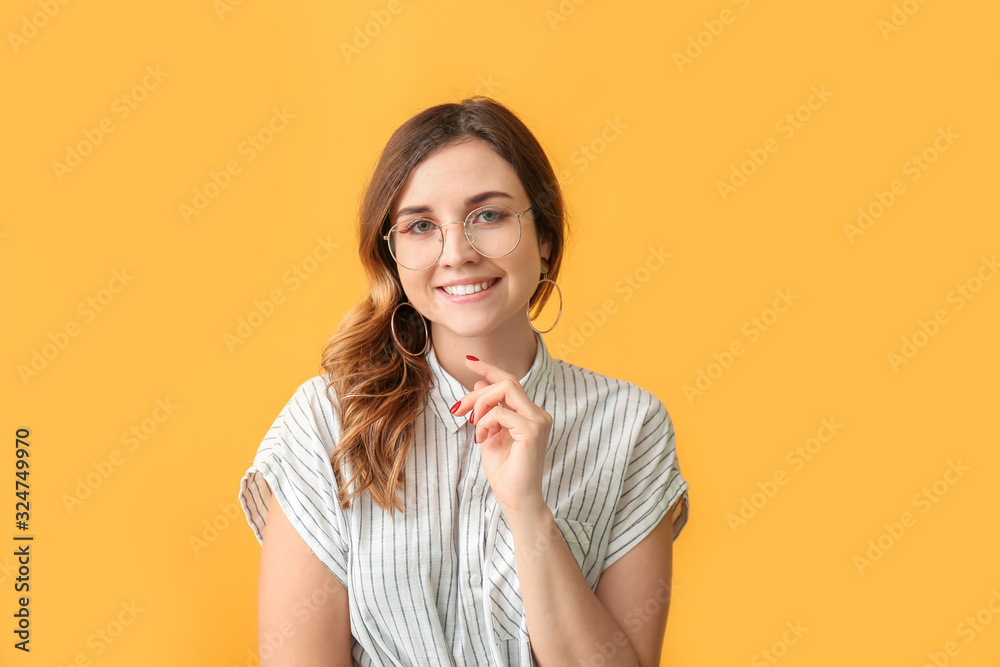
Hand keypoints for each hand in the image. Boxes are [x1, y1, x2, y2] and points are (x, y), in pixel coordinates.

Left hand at [450, 356, 552, 518]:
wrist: (516, 499)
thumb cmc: (505, 472)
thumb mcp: (489, 434)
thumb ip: (487, 410)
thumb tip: (479, 384)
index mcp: (530, 414)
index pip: (511, 381)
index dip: (489, 368)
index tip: (469, 360)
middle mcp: (538, 414)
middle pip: (507, 382)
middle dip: (477, 392)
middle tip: (458, 410)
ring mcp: (538, 421)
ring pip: (506, 389)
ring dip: (481, 403)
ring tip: (472, 424)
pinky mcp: (532, 431)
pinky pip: (501, 413)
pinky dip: (486, 422)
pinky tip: (482, 439)